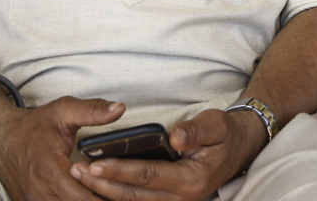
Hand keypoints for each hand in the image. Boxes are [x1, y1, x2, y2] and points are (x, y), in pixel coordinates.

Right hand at [0, 96, 126, 200]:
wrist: (1, 140)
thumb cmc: (33, 127)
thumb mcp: (63, 111)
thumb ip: (92, 111)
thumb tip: (119, 109)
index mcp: (49, 169)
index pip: (82, 196)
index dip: (103, 193)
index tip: (121, 188)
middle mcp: (39, 192)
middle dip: (100, 199)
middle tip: (121, 192)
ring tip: (108, 194)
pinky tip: (90, 196)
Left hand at [70, 108, 268, 200]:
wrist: (239, 149)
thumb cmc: (225, 134)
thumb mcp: (216, 124)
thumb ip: (196, 131)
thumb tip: (175, 137)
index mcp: (192, 181)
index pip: (148, 176)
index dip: (120, 170)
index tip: (96, 162)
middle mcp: (182, 199)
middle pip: (133, 196)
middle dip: (102, 185)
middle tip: (76, 171)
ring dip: (104, 193)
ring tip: (79, 176)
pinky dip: (116, 196)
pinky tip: (97, 187)